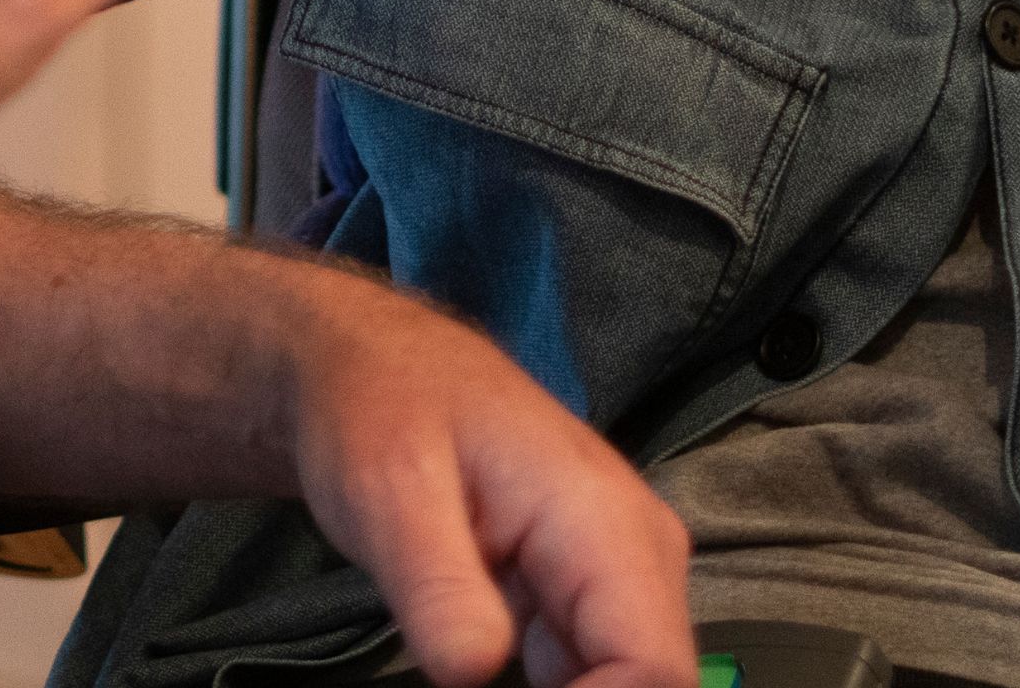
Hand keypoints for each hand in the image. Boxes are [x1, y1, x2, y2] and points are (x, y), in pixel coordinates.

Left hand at [288, 285, 693, 687]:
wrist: (365, 364)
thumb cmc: (379, 410)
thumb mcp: (390, 496)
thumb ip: (440, 591)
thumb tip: (474, 673)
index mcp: (604, 521)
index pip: (654, 667)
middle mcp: (634, 552)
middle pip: (650, 682)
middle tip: (466, 671)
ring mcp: (613, 574)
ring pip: (622, 679)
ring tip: (463, 658)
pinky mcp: (579, 595)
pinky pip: (589, 671)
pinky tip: (477, 672)